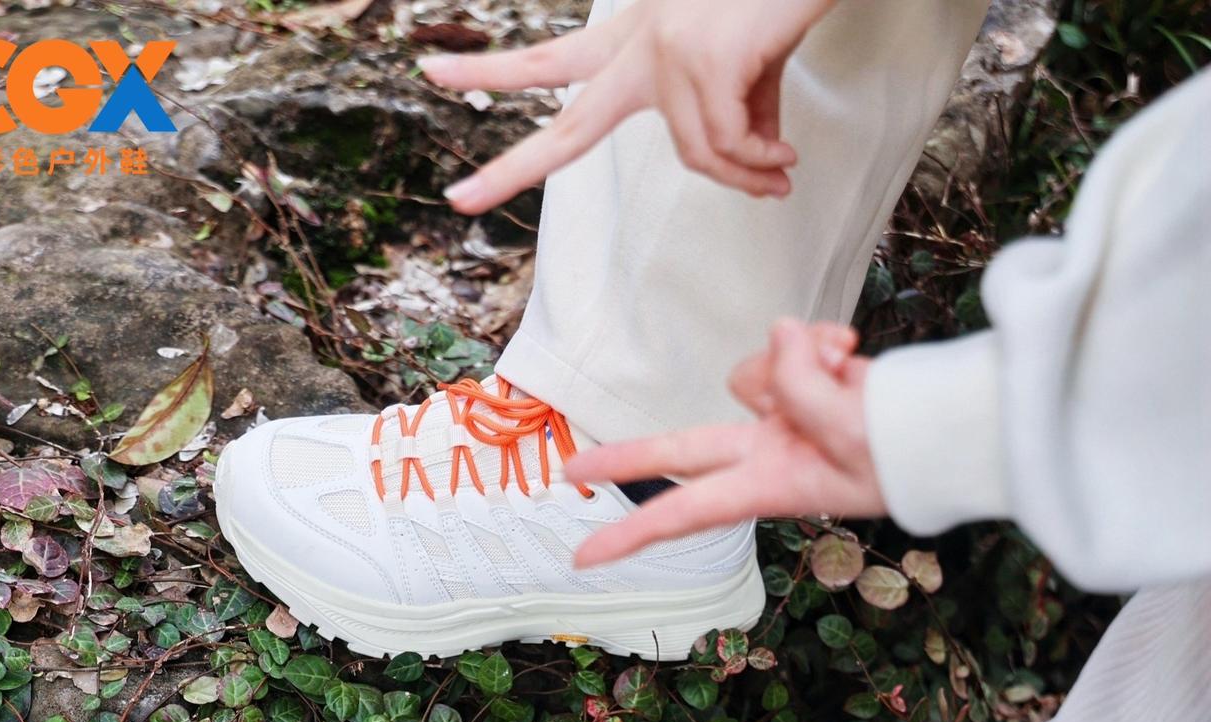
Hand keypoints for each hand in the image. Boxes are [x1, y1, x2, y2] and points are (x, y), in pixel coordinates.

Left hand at [423, 0, 837, 211]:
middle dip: (508, 167)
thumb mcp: (748, 77)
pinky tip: (787, 161)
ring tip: (781, 173)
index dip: (496, 73)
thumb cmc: (778, 8)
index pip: (552, 62)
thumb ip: (733, 126)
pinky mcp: (704, 60)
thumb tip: (757, 177)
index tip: (434, 73)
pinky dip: (760, 163)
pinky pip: (726, 146)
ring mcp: (667, 51)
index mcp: (633, 36)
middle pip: (566, 123)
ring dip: (745, 175)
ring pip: (698, 156)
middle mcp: (639, 42)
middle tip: (456, 201)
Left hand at [563, 318, 885, 565]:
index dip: (632, 533)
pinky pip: (789, 344)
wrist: (945, 426)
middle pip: (680, 450)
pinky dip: (822, 345)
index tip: (583, 559)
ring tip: (849, 371)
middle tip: (568, 471)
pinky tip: (854, 354)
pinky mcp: (801, 383)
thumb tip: (779, 334)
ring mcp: (781, 417)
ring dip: (798, 363)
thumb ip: (799, 383)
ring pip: (751, 371)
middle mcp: (763, 455)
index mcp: (767, 486)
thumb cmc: (902, 450)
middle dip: (628, 458)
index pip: (685, 510)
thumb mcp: (849, 428)